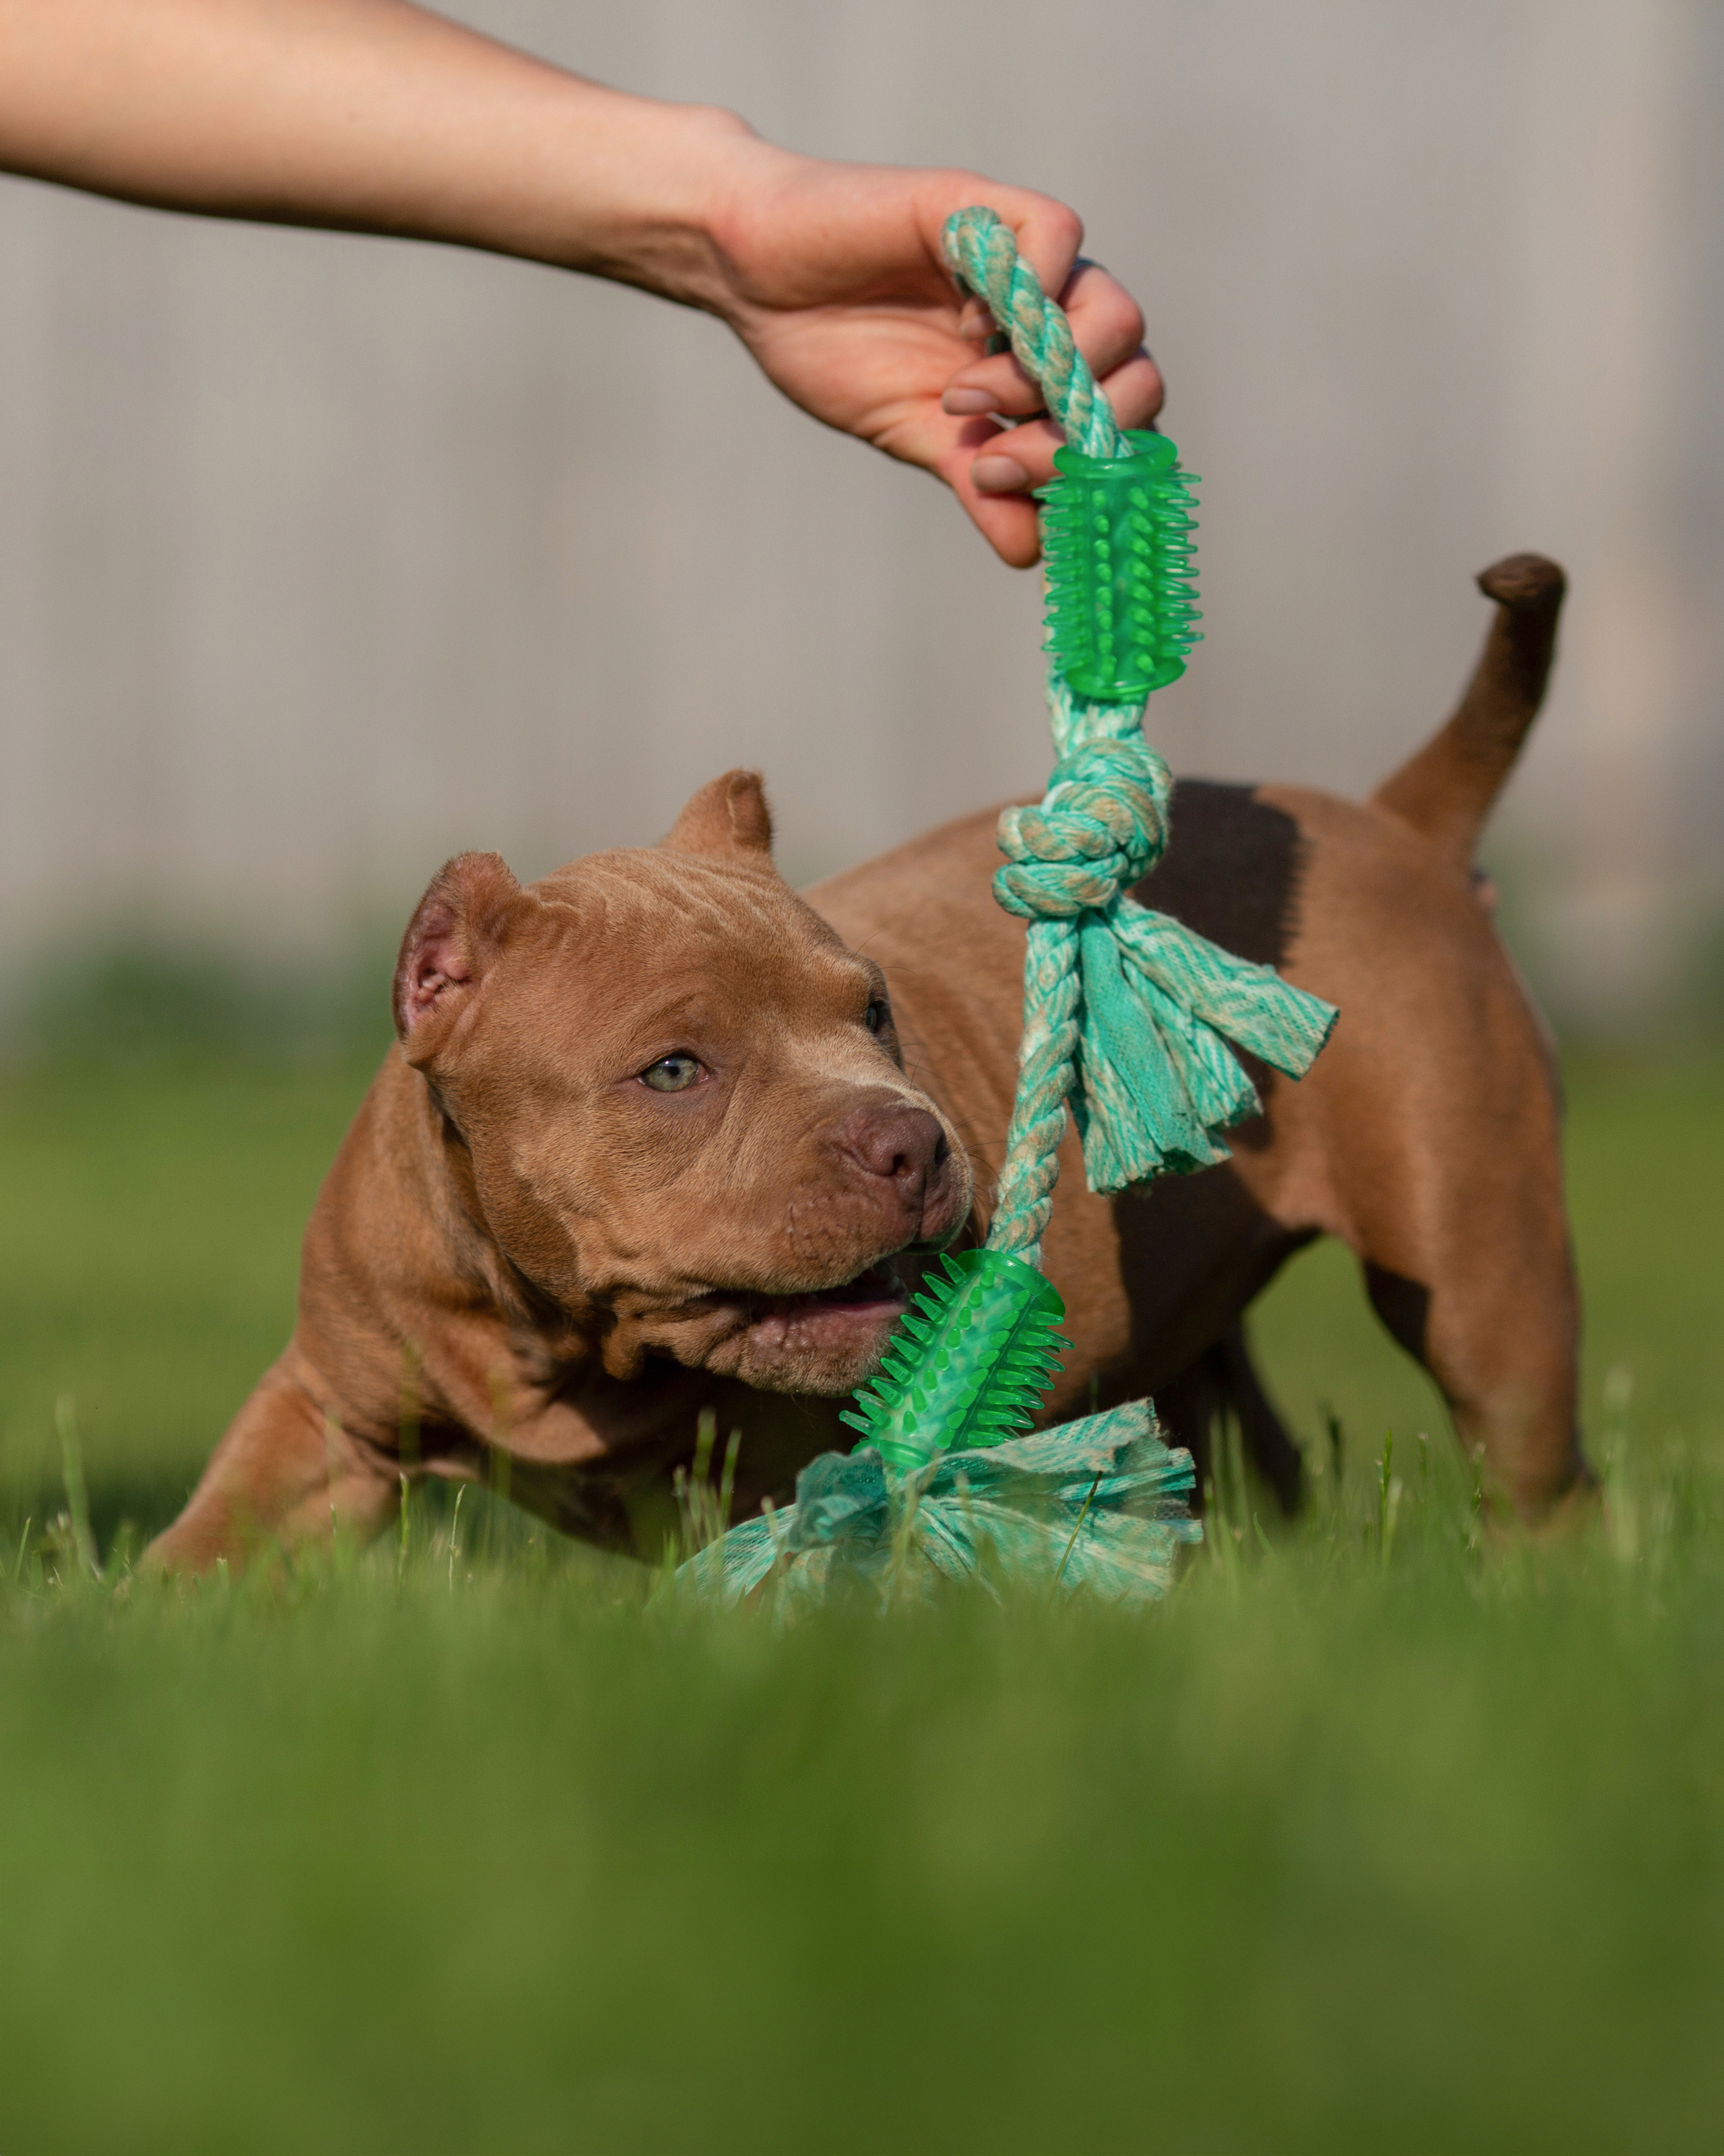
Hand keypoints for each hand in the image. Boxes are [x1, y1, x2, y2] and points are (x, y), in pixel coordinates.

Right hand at [706, 147, 1163, 566]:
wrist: (757, 279)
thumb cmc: (836, 349)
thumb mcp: (915, 438)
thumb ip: (979, 486)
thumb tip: (1030, 553)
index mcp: (1045, 373)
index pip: (1120, 426)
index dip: (1090, 476)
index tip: (1017, 497)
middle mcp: (1052, 317)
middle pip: (1136, 376)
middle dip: (1075, 438)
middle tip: (994, 459)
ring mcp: (1027, 264)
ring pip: (1114, 316)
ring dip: (1047, 378)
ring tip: (964, 397)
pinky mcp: (989, 210)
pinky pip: (1058, 236)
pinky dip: (1028, 292)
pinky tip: (967, 323)